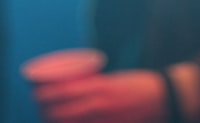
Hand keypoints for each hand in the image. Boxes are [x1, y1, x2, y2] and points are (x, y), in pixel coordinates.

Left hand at [33, 69, 167, 122]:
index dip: (43, 95)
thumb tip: (76, 91)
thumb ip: (96, 87)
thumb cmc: (139, 85)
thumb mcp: (114, 80)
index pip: (63, 92)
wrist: (164, 98)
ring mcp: (104, 119)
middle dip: (44, 111)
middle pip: (60, 112)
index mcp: (99, 86)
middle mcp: (99, 104)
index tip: (36, 91)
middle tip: (39, 106)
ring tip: (48, 117)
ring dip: (54, 121)